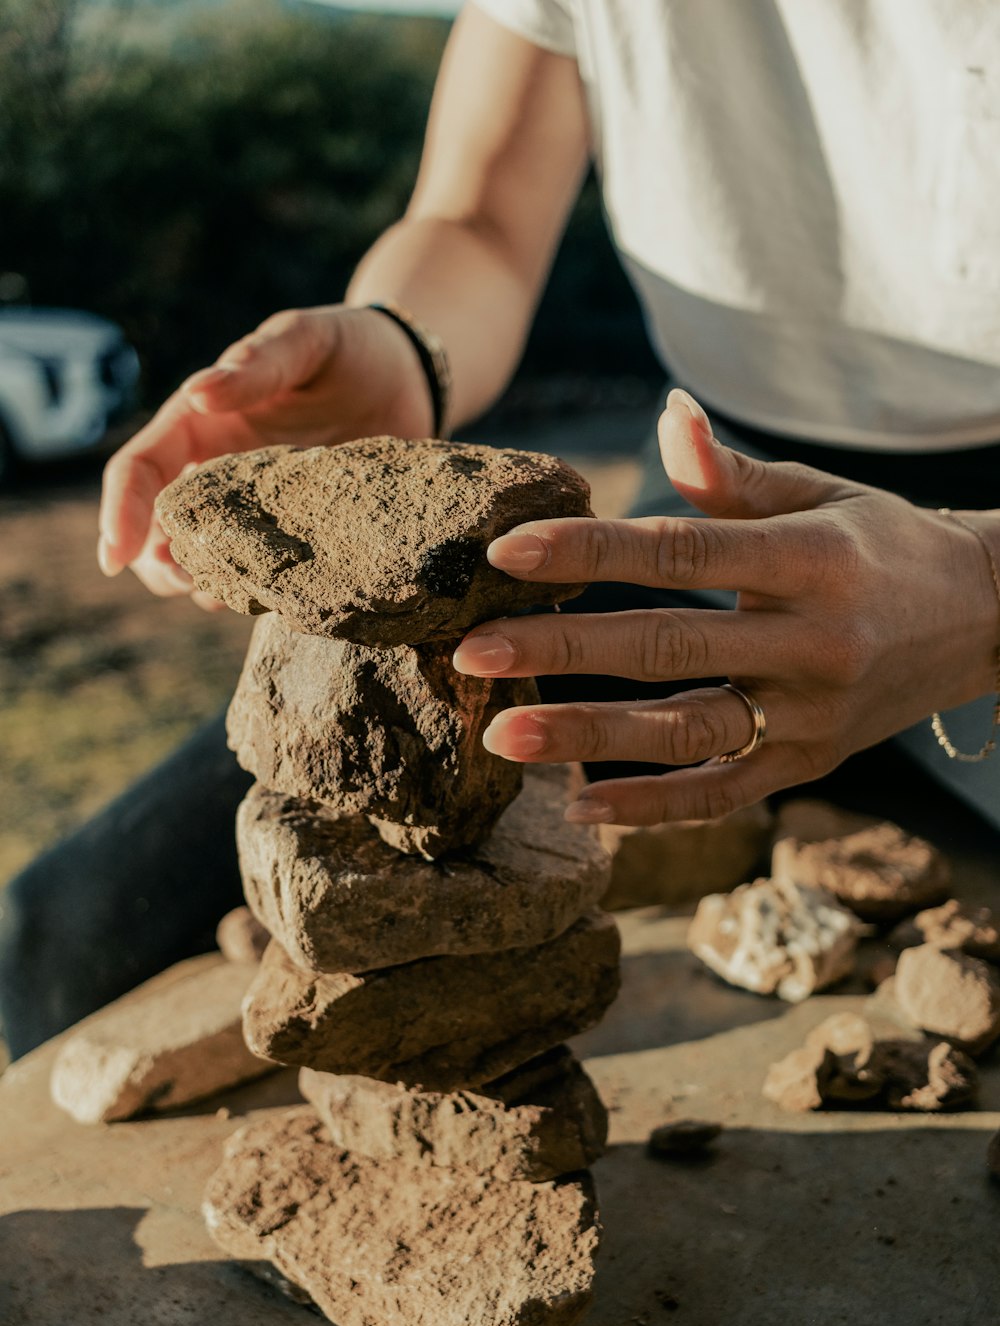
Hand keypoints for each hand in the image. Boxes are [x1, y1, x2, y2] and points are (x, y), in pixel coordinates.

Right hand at [98, 304, 433, 604]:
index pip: (139, 470)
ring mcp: (255, 510)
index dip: (121, 512)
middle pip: (159, 530)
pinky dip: (260, 594)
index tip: (114, 557)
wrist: (408, 380)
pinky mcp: (296, 536)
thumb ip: (258, 363)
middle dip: (158, 565)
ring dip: (207, 586)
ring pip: (206, 561)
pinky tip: (281, 600)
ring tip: (233, 595)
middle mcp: (216, 472)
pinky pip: (264, 575)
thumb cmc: (347, 350)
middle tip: (188, 584)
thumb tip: (199, 395)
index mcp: (200, 424)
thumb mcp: (305, 341)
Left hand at [454, 390, 997, 825]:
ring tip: (503, 738)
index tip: (505, 553)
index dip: (590, 552)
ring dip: (590, 739)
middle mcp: (813, 642)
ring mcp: (812, 714)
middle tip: (472, 655)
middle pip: (668, 647)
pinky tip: (579, 806)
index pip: (681, 553)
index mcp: (811, 559)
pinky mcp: (811, 765)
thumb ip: (732, 476)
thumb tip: (666, 416)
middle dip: (562, 651)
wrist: (984, 618)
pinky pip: (723, 794)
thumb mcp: (820, 496)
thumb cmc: (882, 542)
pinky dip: (652, 807)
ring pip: (687, 732)